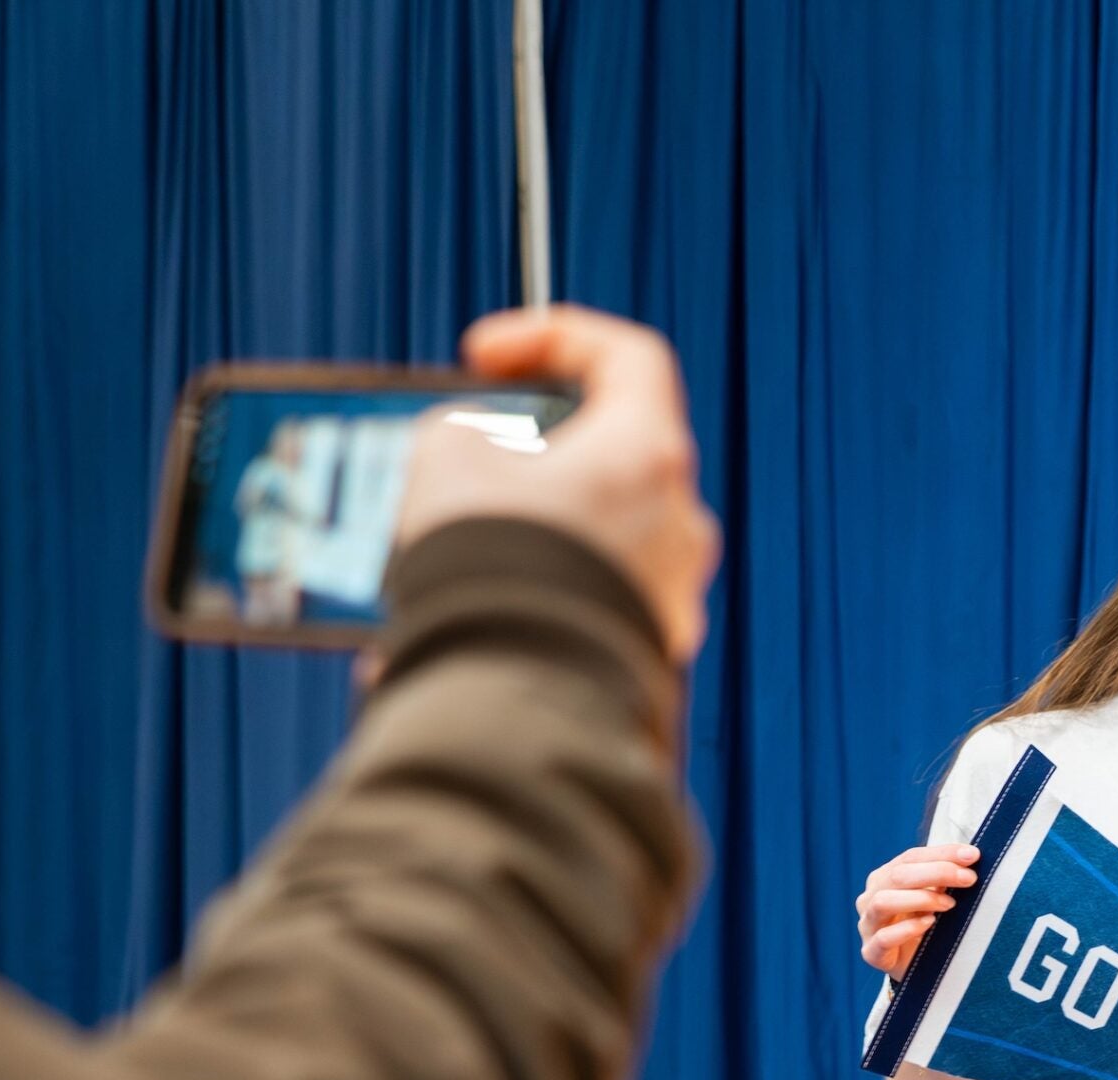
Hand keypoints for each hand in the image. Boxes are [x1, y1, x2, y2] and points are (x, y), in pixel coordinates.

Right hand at [392, 304, 720, 663]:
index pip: (626, 358)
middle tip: (464, 469)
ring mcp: (668, 598)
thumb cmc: (494, 570)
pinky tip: (455, 623)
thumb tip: (468, 456)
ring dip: (520, 540)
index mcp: (649, 455)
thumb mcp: (447, 461)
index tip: (485, 356)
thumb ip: (463, 434)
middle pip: (605, 460)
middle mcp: (678, 525)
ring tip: (438, 561)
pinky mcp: (642, 660)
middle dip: (526, 460)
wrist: (518, 703)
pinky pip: (580, 611)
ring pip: (589, 543)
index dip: (554, 338)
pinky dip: (527, 605)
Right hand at [856, 843, 980, 978]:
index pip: (911, 857)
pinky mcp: (871, 952)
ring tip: (950, 904)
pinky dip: (908, 928)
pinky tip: (929, 923)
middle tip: (968, 878)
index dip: (942, 854)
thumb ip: (943, 880)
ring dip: (921, 898)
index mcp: (884, 878)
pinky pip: (884, 937)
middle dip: (937, 872)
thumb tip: (968, 858)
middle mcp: (871, 897)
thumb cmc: (924, 927)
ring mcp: (868, 925)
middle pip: (898, 875)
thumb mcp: (934, 898)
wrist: (914, 968)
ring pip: (883, 902)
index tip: (972, 855)